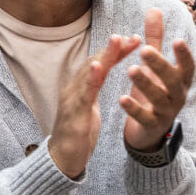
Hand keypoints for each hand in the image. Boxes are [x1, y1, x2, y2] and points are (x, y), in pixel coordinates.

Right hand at [50, 35, 140, 177]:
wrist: (62, 159)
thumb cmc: (76, 135)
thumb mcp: (87, 108)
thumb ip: (91, 89)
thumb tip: (98, 73)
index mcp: (79, 88)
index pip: (98, 64)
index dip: (114, 51)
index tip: (133, 40)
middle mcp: (73, 89)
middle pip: (94, 62)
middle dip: (112, 48)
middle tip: (130, 35)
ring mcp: (71, 100)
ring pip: (89, 73)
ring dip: (103, 55)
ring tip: (117, 40)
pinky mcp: (73, 113)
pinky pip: (83, 93)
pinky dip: (90, 78)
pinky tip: (98, 67)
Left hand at [121, 9, 195, 150]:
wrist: (150, 128)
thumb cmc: (155, 88)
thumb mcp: (155, 63)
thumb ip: (155, 38)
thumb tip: (154, 8)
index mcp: (179, 79)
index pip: (187, 66)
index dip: (183, 55)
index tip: (176, 39)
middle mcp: (176, 95)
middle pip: (172, 80)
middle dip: (160, 65)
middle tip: (145, 50)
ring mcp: (165, 112)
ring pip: (159, 98)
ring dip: (145, 83)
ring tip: (130, 69)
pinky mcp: (151, 125)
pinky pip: (144, 117)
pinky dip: (134, 108)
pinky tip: (121, 98)